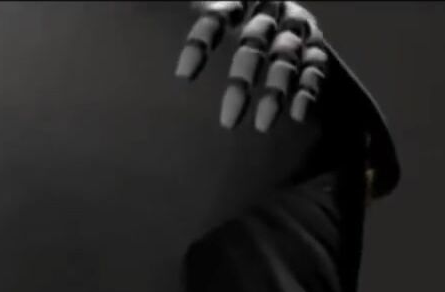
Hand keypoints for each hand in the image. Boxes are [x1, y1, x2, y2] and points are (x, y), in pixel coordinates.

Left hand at [176, 1, 330, 129]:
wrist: (275, 10)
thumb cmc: (228, 17)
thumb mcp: (211, 13)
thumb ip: (176, 9)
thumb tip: (130, 4)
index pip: (219, 15)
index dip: (202, 42)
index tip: (182, 77)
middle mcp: (271, 9)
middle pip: (254, 41)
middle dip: (241, 82)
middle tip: (226, 122)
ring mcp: (295, 27)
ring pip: (286, 57)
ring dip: (276, 92)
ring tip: (263, 126)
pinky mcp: (314, 46)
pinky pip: (314, 67)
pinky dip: (307, 89)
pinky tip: (295, 115)